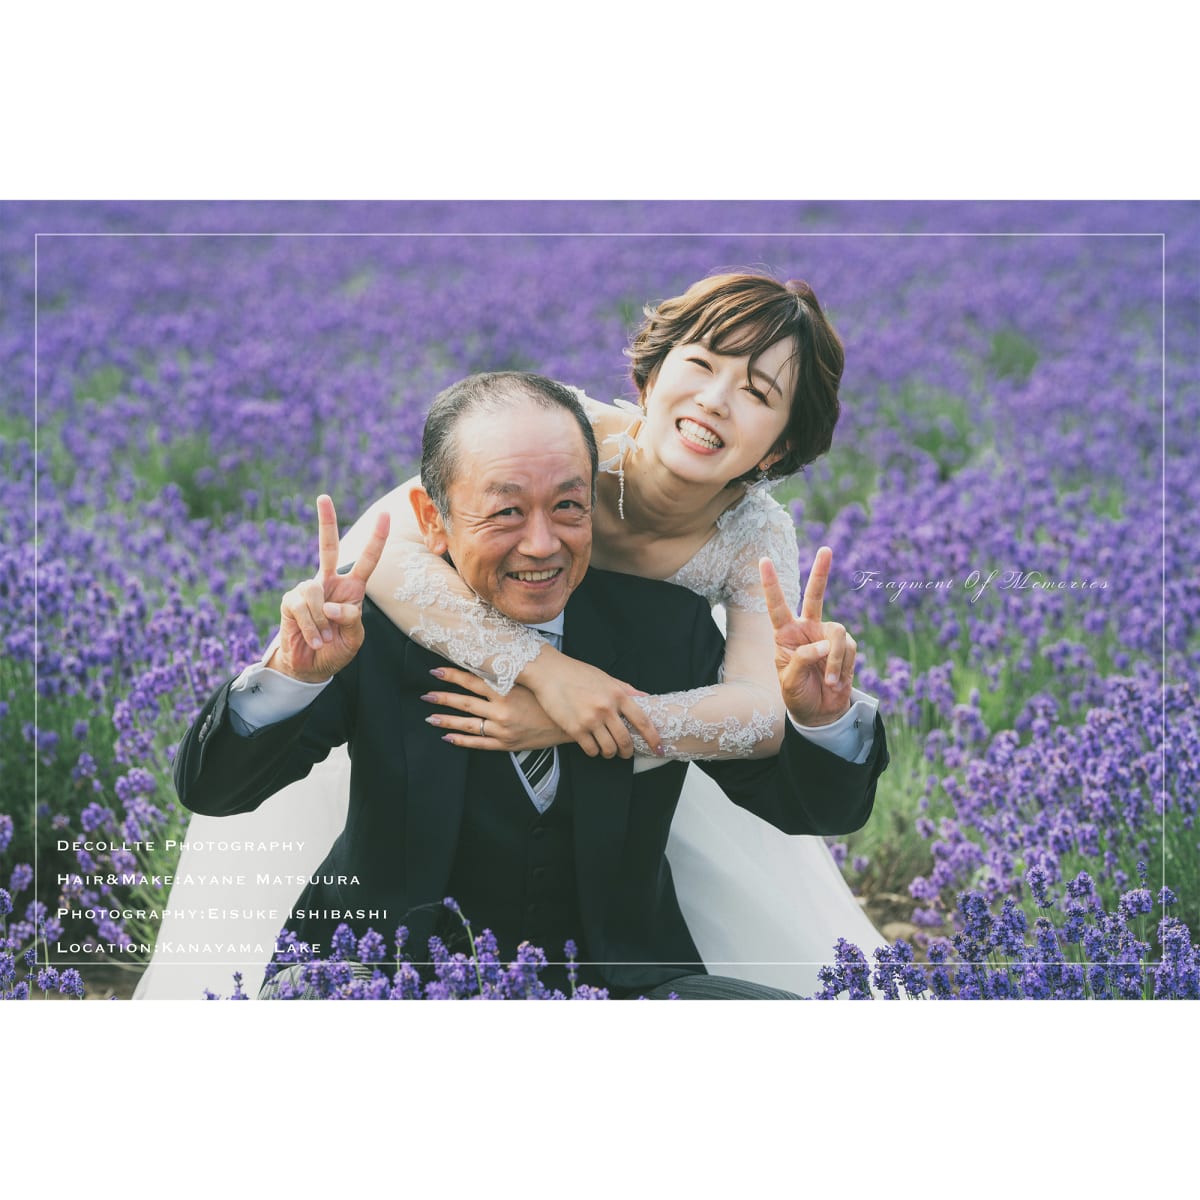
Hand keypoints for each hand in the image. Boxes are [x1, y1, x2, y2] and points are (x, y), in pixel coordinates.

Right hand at [269, 494, 389, 682]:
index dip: (376, 539)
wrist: (310, 667)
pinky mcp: (290, 601)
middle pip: (327, 546)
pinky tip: (314, 639)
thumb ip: (351, 620)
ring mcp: (308, 590)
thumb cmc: (336, 650)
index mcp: (352, 589)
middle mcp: (329, 583)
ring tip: (325, 638)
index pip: (367, 560)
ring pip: (315, 592)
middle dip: (326, 522)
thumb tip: (330, 606)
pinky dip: (311, 627)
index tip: (385, 515)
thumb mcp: (354, 638)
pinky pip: (302, 607)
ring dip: (323, 621)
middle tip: (323, 497)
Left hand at [420, 667, 564, 751]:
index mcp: (507, 691)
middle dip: (442, 698)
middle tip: (425, 694)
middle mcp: (501, 710)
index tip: (436, 671)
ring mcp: (502, 729)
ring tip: (430, 716)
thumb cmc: (553, 697)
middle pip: (465, 702)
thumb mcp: (535, 678)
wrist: (572, 724)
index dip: (453, 675)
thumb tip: (501, 645)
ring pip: (467, 724)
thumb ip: (516, 666)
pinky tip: (448, 736)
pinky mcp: (506, 744)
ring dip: (446, 720)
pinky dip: (461, 740)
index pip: (473, 680)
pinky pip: (478, 743)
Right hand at [519, 648, 663, 758]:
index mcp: (617, 694)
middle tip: (625, 753)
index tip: (658, 748)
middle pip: (625, 740)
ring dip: (610, 753)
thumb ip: (626, 690)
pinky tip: (592, 746)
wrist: (548, 672)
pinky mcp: (574, 729)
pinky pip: (591, 750)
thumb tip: (646, 699)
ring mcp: (590, 720)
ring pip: (609, 749)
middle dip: (627, 751)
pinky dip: (594, 752)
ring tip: (607, 750)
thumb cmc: (577, 673)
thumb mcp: (606, 677)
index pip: (643, 721)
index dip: (653, 738)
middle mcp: (606, 708)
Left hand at [760, 547, 856, 726]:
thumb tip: (823, 643)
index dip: (771, 584)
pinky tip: (836, 682)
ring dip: (834, 659)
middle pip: (815, 595)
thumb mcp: (789, 681)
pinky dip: (842, 667)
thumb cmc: (797, 695)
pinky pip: (849, 649)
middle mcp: (807, 629)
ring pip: (837, 633)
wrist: (819, 713)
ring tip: (828, 681)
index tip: (764, 560)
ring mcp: (828, 636)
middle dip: (821, 573)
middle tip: (826, 549)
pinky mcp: (846, 648)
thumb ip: (801, 659)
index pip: (777, 606)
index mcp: (785, 634)